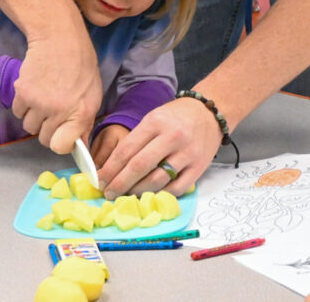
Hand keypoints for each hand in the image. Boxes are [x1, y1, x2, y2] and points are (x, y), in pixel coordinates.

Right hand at [11, 32, 103, 153]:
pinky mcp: (22, 93)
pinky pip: (17, 112)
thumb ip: (84, 121)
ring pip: (28, 127)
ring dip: (34, 118)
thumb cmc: (81, 65)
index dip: (61, 143)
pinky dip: (23, 106)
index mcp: (81, 113)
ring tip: (44, 99)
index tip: (62, 134)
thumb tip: (79, 145)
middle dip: (48, 129)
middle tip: (53, 112)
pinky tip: (34, 91)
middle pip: (43, 139)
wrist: (59, 39)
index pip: (61, 146)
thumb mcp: (92, 94)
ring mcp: (39, 103)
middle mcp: (59, 111)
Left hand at [97, 97, 221, 198]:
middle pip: (139, 166)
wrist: (209, 113)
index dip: (110, 168)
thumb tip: (113, 167)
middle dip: (119, 183)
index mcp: (155, 123)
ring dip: (137, 191)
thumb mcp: (154, 118)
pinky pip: (176, 188)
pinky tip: (150, 195)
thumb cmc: (176, 117)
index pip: (127, 149)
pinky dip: (160, 195)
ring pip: (157, 180)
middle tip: (108, 193)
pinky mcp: (198, 167)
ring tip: (126, 195)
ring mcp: (187, 153)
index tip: (99, 180)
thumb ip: (136, 140)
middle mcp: (171, 137)